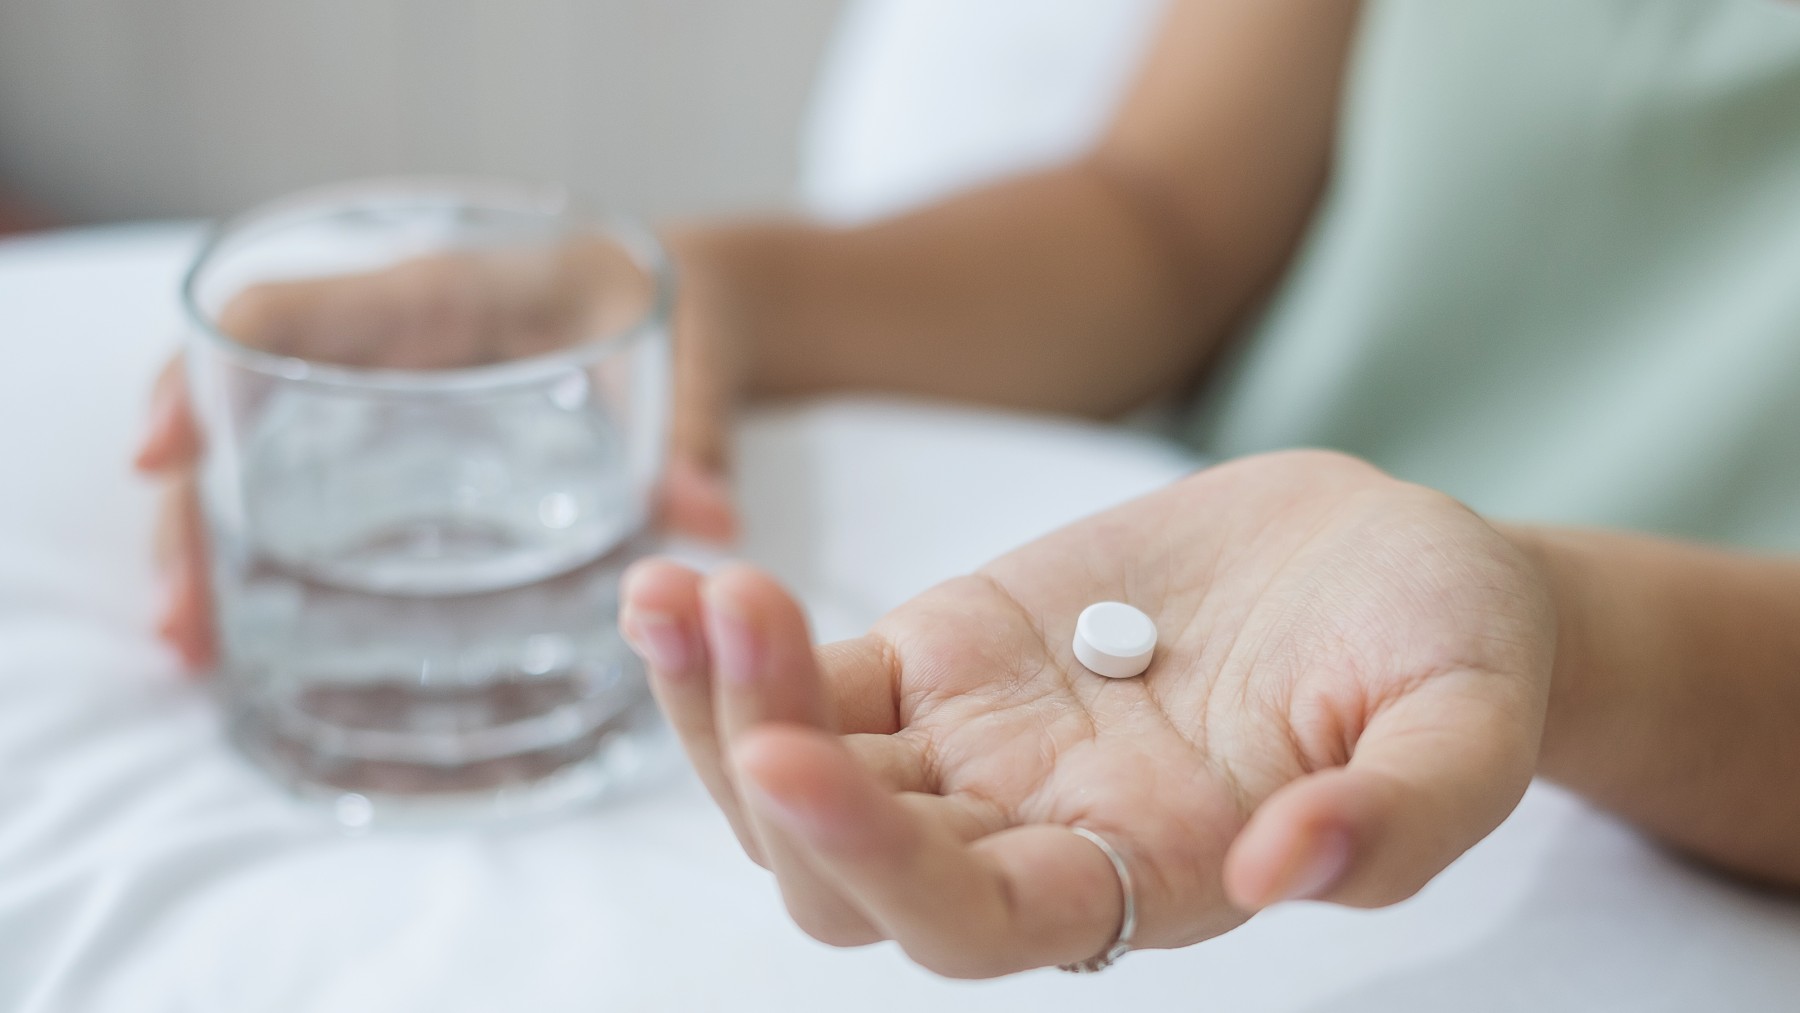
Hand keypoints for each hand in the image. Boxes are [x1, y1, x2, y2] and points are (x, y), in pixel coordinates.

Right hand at [135, 234, 743, 668]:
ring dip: (221, 542)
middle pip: (248, 406)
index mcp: (444, 293)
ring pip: (266, 454)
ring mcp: (390, 393)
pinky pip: (314, 482)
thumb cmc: (677, 303)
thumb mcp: (690, 356)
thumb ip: (694, 431)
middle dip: (198, 504)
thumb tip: (714, 524)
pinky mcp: (407, 442)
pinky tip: (260, 630)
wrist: (691, 297)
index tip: (166, 455)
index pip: (286, 311)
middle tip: (182, 621)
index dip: (207, 373)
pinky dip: (277, 549)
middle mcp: (393, 340)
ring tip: (197, 649)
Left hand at [619, 450, 1555, 976]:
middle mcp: (1033, 835)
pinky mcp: (942, 658)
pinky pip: (810, 674)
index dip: (879, 864)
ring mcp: (972, 747)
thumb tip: (1288, 869)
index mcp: (1144, 879)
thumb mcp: (1470, 722)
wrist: (1391, 564)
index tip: (798, 756)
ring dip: (717, 706)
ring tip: (669, 596)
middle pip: (842, 874)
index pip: (975, 919)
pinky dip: (736, 644)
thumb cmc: (1449, 650)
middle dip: (766, 765)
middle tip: (734, 619)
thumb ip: (1403, 814)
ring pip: (800, 778)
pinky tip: (677, 581)